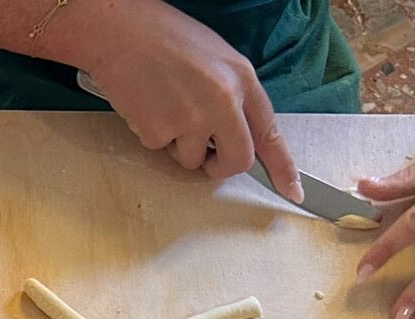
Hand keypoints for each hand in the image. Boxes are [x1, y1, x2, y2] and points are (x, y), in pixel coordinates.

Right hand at [75, 0, 299, 195]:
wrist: (121, 31)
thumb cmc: (165, 39)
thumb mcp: (216, 60)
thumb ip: (232, 96)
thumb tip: (234, 133)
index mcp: (242, 80)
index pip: (270, 133)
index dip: (283, 166)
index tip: (293, 191)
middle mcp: (223, 101)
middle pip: (237, 160)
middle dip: (222, 167)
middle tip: (207, 158)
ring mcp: (191, 118)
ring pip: (193, 160)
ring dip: (179, 145)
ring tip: (165, 107)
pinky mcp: (159, 131)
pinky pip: (160, 150)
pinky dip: (152, 134)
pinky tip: (147, 105)